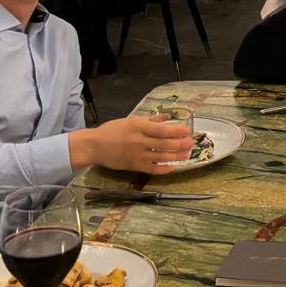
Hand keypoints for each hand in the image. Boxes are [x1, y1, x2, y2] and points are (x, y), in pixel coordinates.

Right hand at [70, 115, 193, 172]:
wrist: (94, 146)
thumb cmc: (111, 131)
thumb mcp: (130, 120)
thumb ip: (150, 120)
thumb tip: (167, 117)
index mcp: (138, 127)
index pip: (162, 129)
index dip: (177, 131)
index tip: (187, 131)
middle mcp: (139, 141)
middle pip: (165, 144)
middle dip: (181, 144)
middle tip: (191, 143)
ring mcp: (137, 155)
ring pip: (161, 157)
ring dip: (176, 156)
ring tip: (186, 154)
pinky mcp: (134, 166)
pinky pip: (152, 169)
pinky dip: (163, 169)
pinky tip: (172, 167)